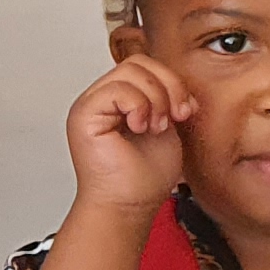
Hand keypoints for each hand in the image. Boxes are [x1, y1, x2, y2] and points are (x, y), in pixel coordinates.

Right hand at [64, 55, 194, 215]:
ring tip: (155, 127)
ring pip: (130, 71)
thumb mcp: (165, 126)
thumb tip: (177, 80)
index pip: (145, 66)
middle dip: (167, 87)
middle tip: (174, 117)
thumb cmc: (142, 178)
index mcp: (119, 101)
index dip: (172, 82)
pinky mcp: (84, 115)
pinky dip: (138, 106)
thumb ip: (166, 99)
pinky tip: (140, 127)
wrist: (129, 206)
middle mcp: (101, 99)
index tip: (185, 112)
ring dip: (154, 99)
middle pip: (138, 62)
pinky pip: (116, 89)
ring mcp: (90, 105)